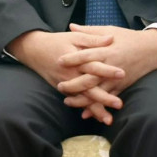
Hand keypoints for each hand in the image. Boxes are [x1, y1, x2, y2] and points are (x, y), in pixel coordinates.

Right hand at [6, 29, 124, 122]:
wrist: (34, 50)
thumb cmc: (58, 41)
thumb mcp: (76, 36)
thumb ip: (93, 39)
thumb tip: (111, 39)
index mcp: (76, 60)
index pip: (94, 66)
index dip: (107, 70)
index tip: (122, 74)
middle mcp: (71, 75)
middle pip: (89, 88)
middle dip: (104, 98)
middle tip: (119, 104)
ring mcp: (66, 84)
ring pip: (83, 99)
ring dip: (95, 110)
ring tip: (108, 119)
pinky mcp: (63, 89)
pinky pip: (76, 101)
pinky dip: (86, 110)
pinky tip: (96, 117)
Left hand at [56, 25, 156, 123]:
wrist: (152, 49)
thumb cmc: (129, 38)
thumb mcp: (110, 31)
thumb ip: (90, 31)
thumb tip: (71, 26)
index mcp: (107, 50)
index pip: (87, 54)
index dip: (73, 58)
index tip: (59, 60)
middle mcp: (111, 65)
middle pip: (90, 77)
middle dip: (73, 83)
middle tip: (59, 85)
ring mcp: (117, 78)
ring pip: (98, 91)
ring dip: (82, 99)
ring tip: (67, 101)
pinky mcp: (122, 86)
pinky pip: (108, 98)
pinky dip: (97, 107)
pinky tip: (85, 113)